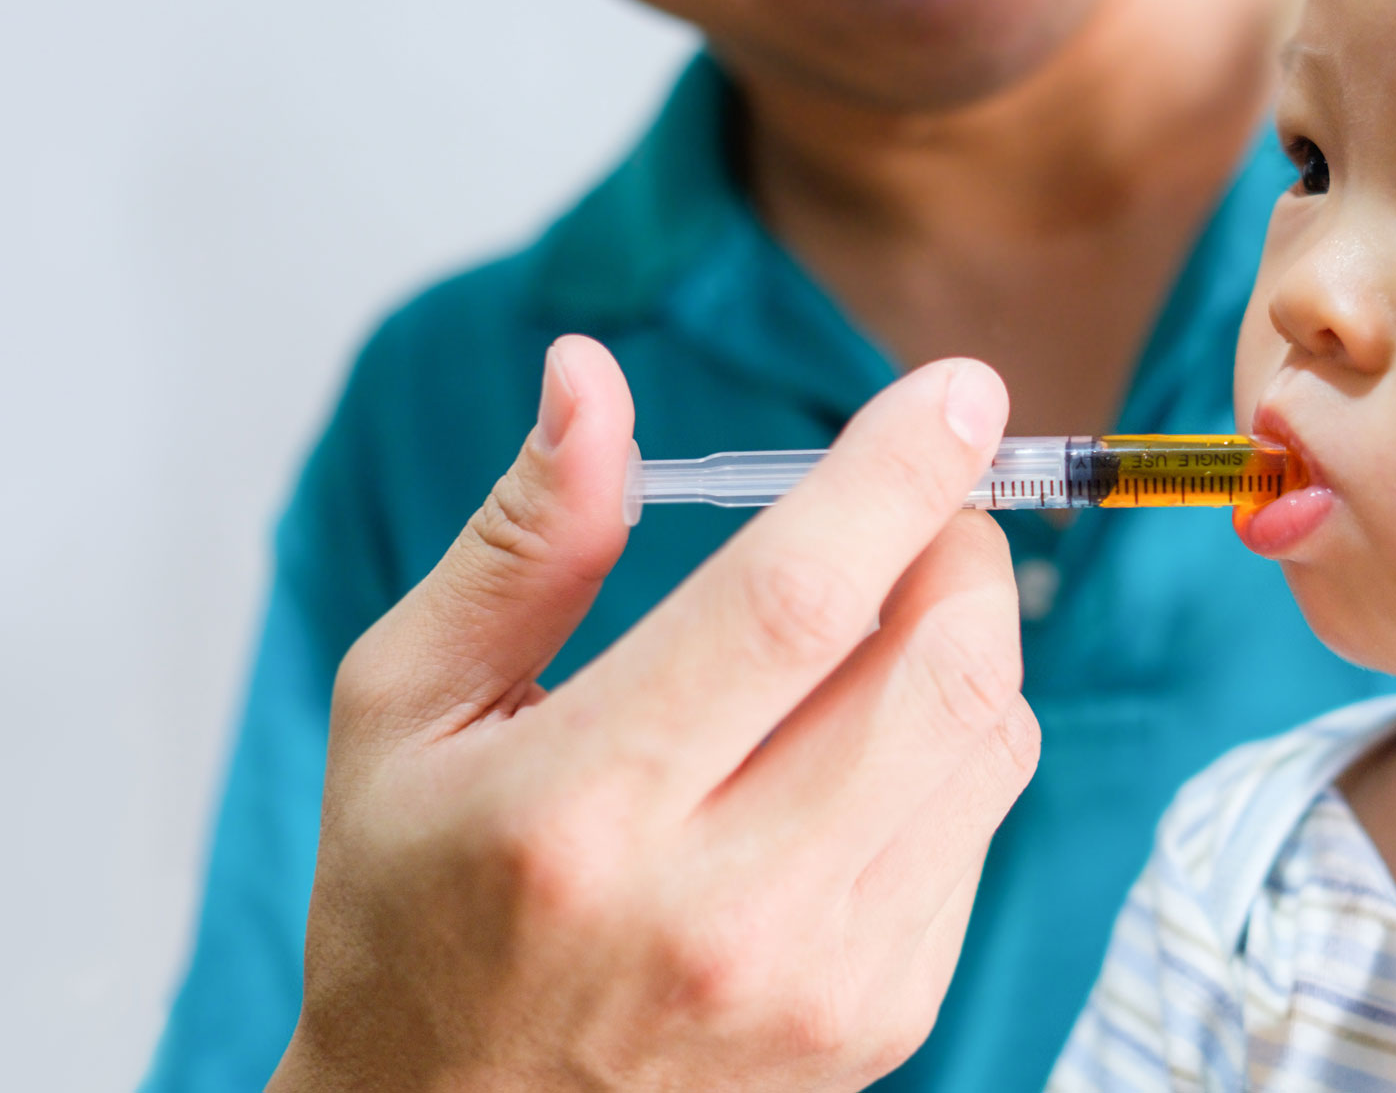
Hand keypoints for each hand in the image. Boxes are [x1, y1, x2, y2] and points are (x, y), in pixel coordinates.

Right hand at [271, 337, 1039, 1092]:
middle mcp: (720, 907)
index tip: (958, 392)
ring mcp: (820, 980)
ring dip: (970, 638)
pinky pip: (981, 826)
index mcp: (582, 808)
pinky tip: (866, 739)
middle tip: (923, 504)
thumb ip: (524, 540)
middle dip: (959, 546)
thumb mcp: (407, 709)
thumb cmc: (412, 909)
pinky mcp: (883, 1018)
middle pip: (935, 671)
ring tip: (890, 612)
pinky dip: (955, 742)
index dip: (896, 475)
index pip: (795, 601)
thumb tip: (591, 376)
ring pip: (988, 743)